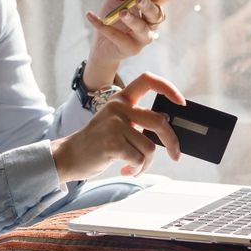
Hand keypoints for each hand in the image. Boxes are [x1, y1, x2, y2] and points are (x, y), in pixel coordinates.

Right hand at [51, 72, 184, 180]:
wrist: (69, 156)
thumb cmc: (97, 143)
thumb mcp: (116, 123)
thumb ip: (137, 121)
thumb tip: (168, 132)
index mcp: (120, 99)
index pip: (147, 80)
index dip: (168, 88)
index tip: (181, 102)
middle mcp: (118, 107)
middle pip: (159, 121)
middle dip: (172, 142)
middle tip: (175, 155)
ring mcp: (114, 124)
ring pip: (150, 147)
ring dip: (145, 163)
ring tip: (134, 167)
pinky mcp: (112, 143)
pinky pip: (139, 159)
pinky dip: (136, 169)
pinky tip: (126, 170)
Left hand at [84, 0, 189, 65]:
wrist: (99, 42)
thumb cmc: (111, 15)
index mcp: (151, 6)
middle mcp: (151, 23)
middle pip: (157, 14)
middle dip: (149, 6)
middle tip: (139, 0)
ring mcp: (142, 38)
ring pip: (143, 30)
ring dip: (133, 21)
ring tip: (122, 13)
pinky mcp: (130, 49)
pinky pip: (119, 37)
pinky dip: (103, 26)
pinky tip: (90, 15)